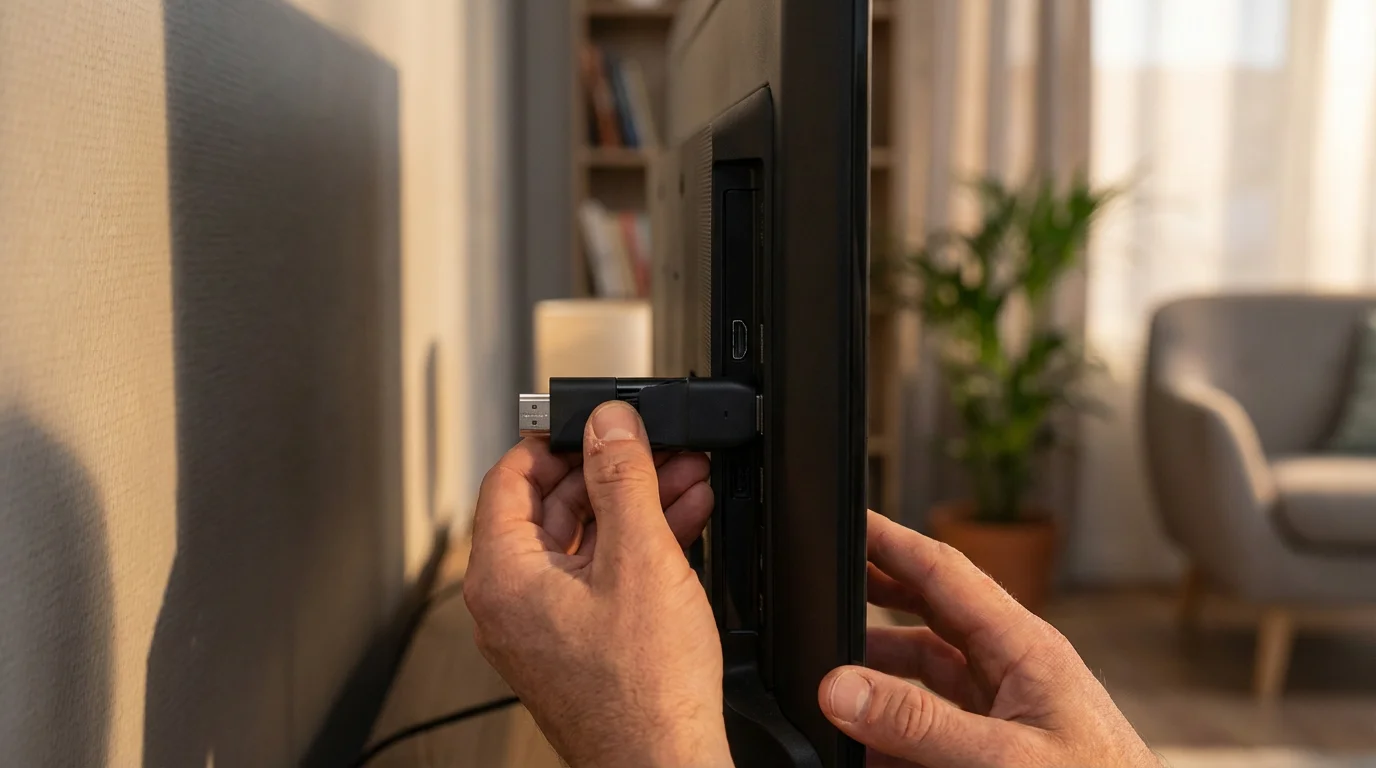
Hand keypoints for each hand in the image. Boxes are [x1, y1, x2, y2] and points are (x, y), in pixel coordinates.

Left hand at [464, 401, 730, 767]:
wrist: (666, 764)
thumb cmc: (644, 692)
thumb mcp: (639, 559)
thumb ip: (622, 479)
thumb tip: (608, 424)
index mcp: (503, 578)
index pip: (508, 478)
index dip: (553, 440)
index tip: (592, 422)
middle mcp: (511, 602)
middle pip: (552, 505)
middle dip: (613, 471)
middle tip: (656, 446)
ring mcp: (544, 626)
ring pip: (583, 540)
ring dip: (635, 504)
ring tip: (685, 476)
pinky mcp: (577, 642)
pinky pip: (599, 574)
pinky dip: (637, 545)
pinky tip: (683, 521)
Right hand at [818, 511, 1157, 767]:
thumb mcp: (1003, 759)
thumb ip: (918, 725)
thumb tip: (839, 688)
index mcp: (1025, 647)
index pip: (946, 572)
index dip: (893, 540)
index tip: (848, 518)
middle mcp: (1013, 667)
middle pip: (932, 609)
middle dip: (878, 592)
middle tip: (827, 579)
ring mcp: (1007, 707)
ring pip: (928, 667)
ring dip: (879, 667)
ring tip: (830, 667)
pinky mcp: (1000, 745)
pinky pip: (935, 721)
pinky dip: (894, 728)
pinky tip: (863, 741)